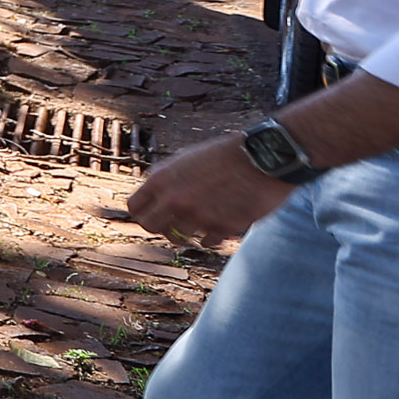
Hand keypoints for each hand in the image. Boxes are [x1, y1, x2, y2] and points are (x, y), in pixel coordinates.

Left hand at [128, 135, 293, 246]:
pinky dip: (212, 236)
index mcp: (162, 180)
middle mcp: (175, 200)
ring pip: (180, 238)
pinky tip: (220, 221)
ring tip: (203, 218)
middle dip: (160, 228)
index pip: (135, 207)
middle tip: (171, 226)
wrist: (263, 158)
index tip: (151, 215)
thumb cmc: (224, 156)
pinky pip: (207, 242)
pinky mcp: (222, 228)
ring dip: (189, 232)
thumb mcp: (185, 160)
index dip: (142, 213)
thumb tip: (151, 198)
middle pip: (151, 227)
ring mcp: (198, 216)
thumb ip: (165, 180)